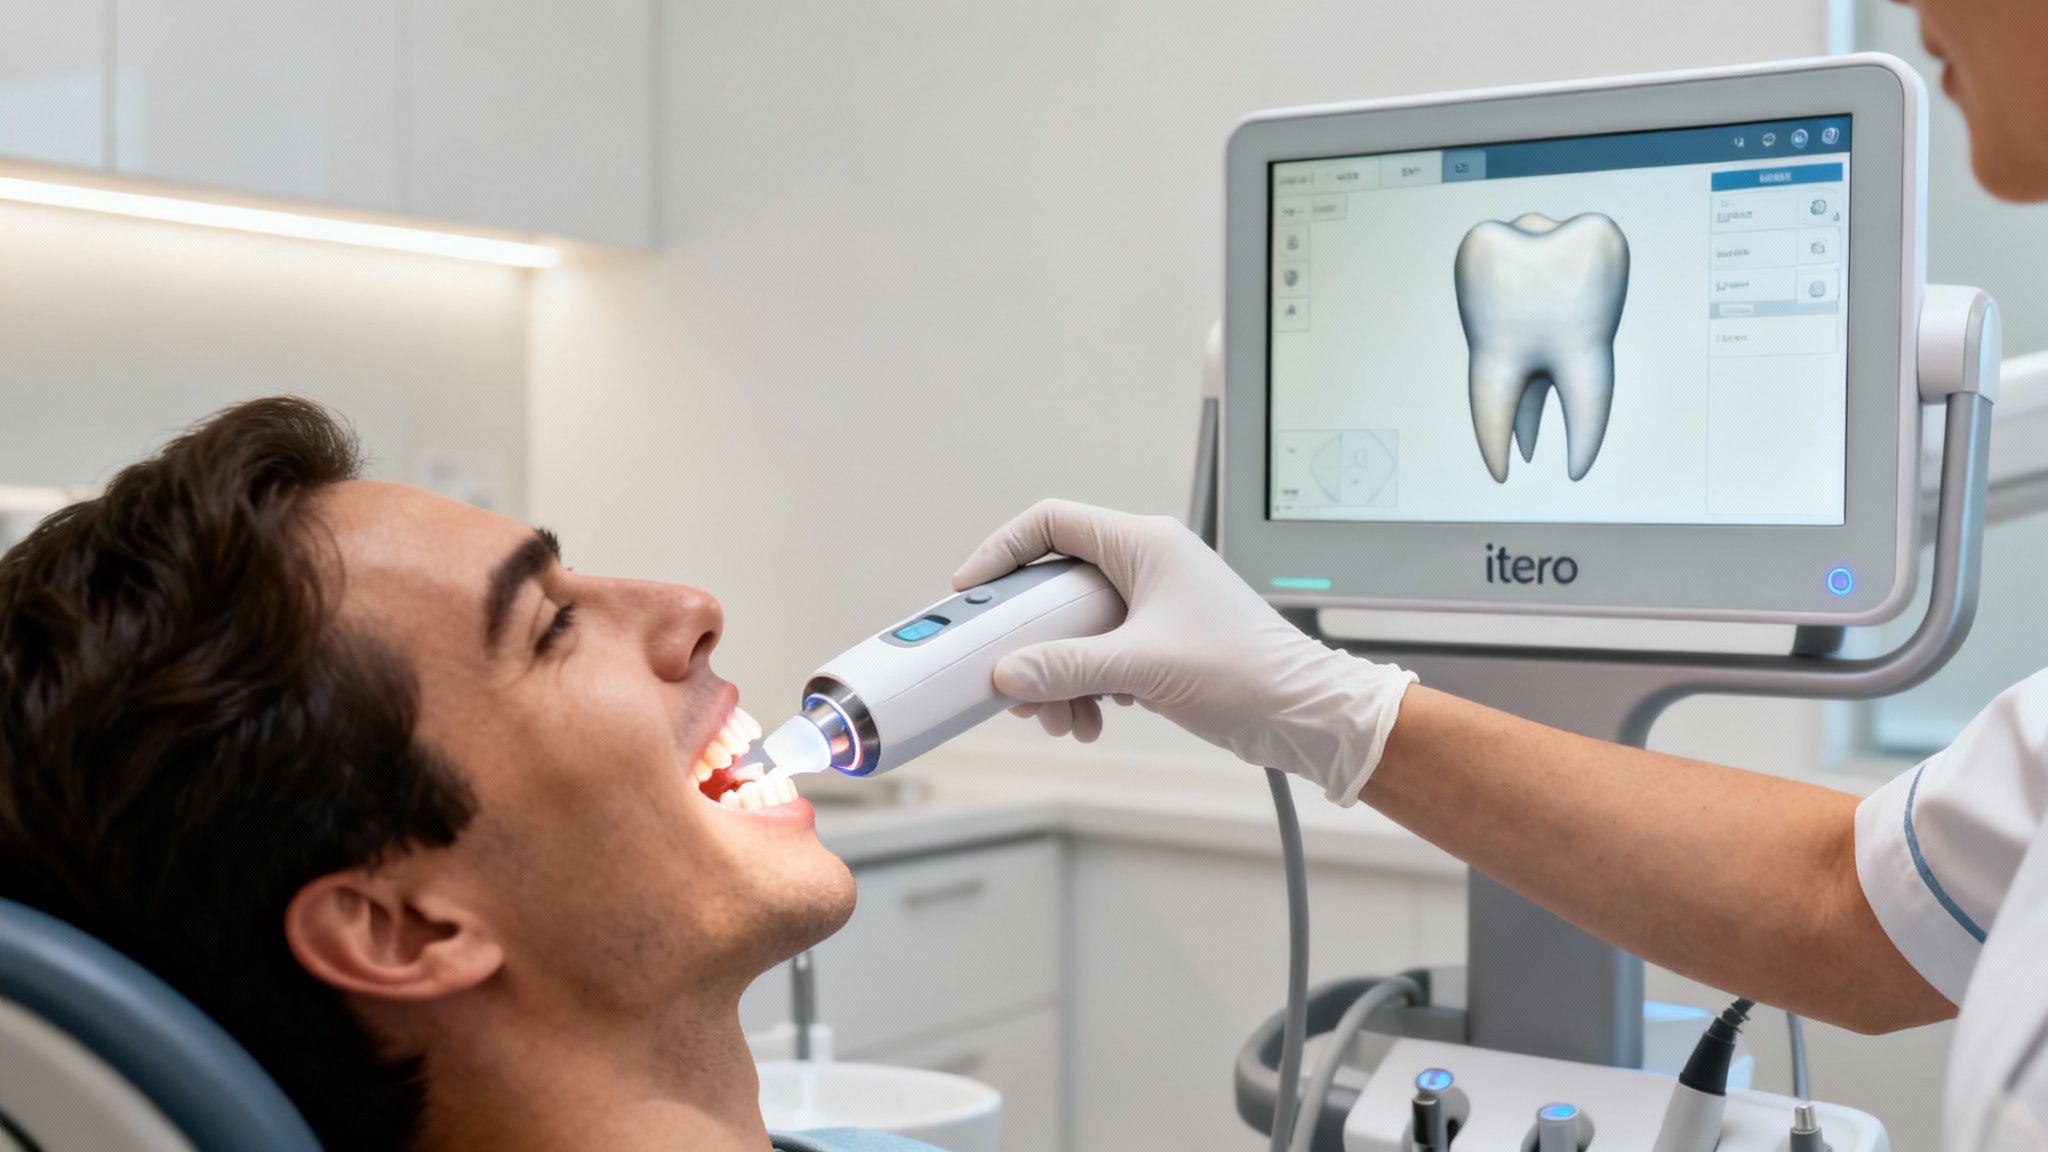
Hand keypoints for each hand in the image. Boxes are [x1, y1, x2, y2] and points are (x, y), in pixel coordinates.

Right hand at [953, 500, 1415, 803]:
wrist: (1304, 714)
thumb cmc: (1245, 673)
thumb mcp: (1142, 668)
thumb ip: (1067, 667)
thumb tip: (1006, 673)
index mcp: (1145, 544)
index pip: (1052, 523)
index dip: (1004, 551)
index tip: (972, 591)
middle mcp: (1147, 565)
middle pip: (1057, 587)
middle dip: (1030, 641)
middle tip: (1011, 679)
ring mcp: (1154, 604)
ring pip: (1076, 629)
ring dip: (1057, 675)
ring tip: (1060, 719)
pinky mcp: (1161, 642)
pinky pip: (1100, 655)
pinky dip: (1086, 688)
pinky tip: (1091, 720)